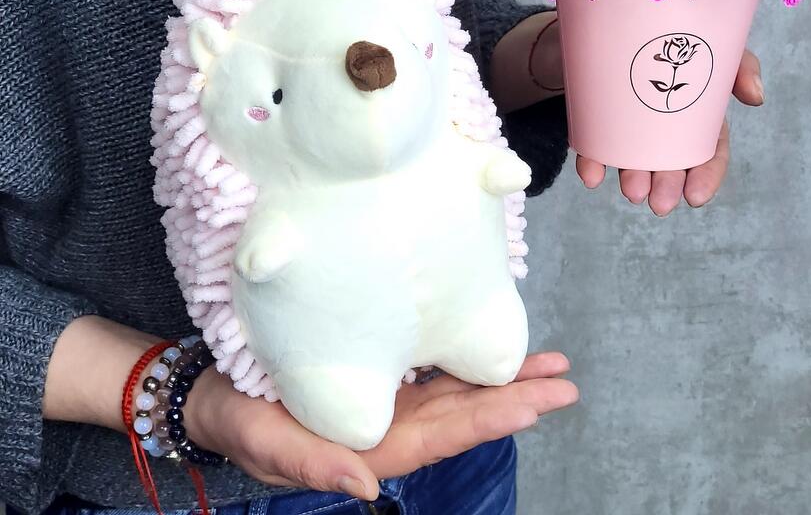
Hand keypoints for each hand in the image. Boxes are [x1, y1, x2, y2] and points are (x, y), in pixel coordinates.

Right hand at [185, 352, 576, 501]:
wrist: (219, 390)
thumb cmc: (240, 419)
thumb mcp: (266, 444)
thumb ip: (314, 466)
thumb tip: (366, 490)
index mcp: (374, 447)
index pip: (444, 435)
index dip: (491, 418)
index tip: (536, 403)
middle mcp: (393, 425)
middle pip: (465, 413)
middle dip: (517, 398)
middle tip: (565, 381)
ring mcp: (392, 398)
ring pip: (459, 390)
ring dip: (504, 378)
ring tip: (550, 366)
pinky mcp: (382, 372)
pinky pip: (435, 367)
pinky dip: (469, 359)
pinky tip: (494, 346)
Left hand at [575, 48, 763, 215]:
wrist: (616, 16)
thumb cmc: (670, 32)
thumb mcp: (710, 40)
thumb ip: (740, 64)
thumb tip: (757, 97)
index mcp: (696, 112)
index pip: (708, 152)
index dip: (705, 176)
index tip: (696, 197)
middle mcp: (662, 124)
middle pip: (670, 163)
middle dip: (667, 186)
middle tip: (659, 202)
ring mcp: (628, 122)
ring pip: (634, 159)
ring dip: (634, 178)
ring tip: (632, 190)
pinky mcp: (595, 114)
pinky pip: (594, 143)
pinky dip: (592, 161)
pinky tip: (591, 175)